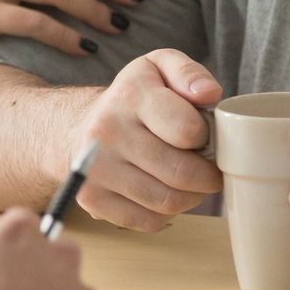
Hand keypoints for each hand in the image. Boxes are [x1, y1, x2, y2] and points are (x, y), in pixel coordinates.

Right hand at [68, 49, 224, 230]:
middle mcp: (106, 131)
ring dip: (191, 196)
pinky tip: (164, 191)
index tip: (203, 135)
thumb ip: (189, 74)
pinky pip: (148, 221)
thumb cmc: (132, 98)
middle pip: (181, 172)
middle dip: (207, 175)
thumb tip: (210, 94)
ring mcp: (95, 169)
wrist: (79, 127)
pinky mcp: (92, 199)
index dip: (207, 136)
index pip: (188, 129)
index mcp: (130, 95)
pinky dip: (166, 213)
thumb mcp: (160, 67)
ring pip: (168, 202)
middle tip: (209, 167)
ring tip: (189, 180)